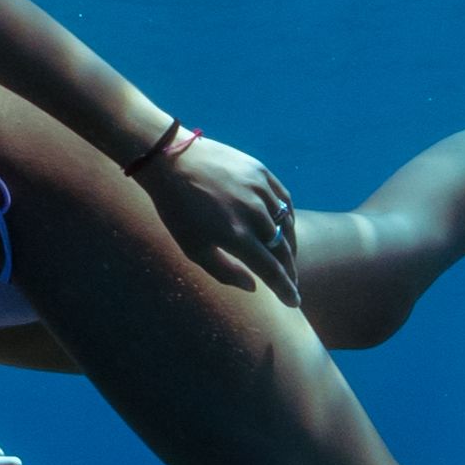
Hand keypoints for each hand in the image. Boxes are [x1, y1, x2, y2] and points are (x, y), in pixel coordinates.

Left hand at [139, 127, 299, 302]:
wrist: (171, 162)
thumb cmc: (177, 210)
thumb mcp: (192, 248)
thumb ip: (224, 271)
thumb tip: (253, 286)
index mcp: (236, 236)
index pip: (271, 270)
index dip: (285, 289)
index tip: (294, 302)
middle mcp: (253, 213)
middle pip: (283, 250)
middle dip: (290, 271)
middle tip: (291, 283)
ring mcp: (259, 190)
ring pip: (287, 225)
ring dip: (289, 246)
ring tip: (287, 258)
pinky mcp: (261, 172)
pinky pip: (284, 200)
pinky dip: (287, 217)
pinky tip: (284, 227)